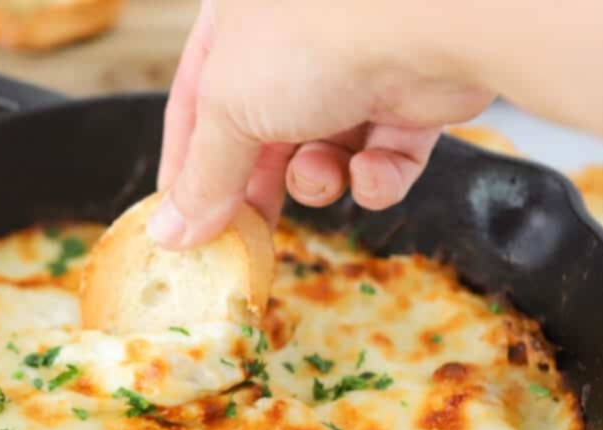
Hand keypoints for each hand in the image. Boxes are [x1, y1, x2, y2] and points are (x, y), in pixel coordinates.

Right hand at [150, 0, 494, 248]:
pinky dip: (376, 176)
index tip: (182, 222)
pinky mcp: (409, 100)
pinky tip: (372, 170)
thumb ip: (202, 178)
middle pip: (259, 133)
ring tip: (322, 177)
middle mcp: (293, 39)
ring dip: (319, 179)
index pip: (193, 101)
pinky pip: (381, 157)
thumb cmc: (313, 38)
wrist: (432, 19)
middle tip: (247, 235)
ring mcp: (354, 67)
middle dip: (258, 187)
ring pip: (321, 150)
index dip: (186, 165)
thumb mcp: (229, 110)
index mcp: (236, 22)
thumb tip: (170, 234)